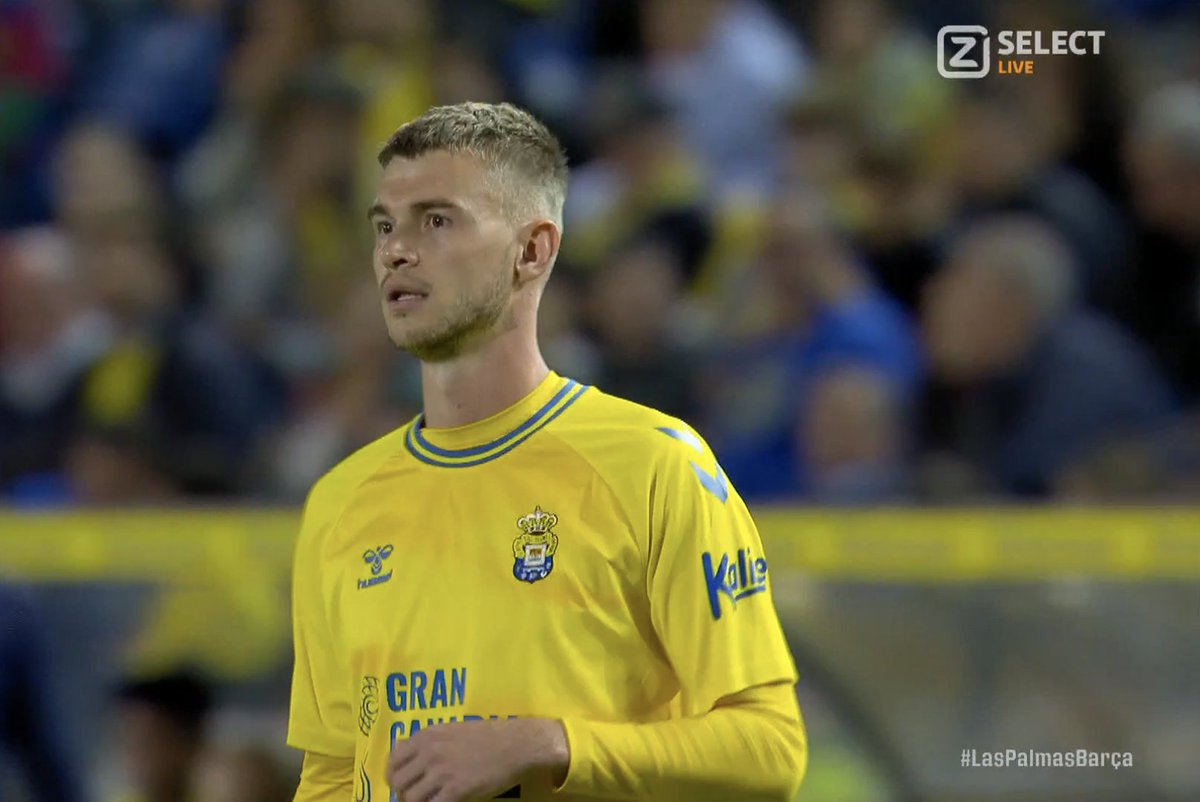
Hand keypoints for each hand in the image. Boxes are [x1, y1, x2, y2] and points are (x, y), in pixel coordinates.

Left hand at [388, 718, 568, 801]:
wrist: (516, 743)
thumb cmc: (487, 735)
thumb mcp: (451, 729)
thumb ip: (429, 740)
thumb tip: (406, 753)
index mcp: (426, 735)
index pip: (393, 760)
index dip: (394, 775)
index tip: (403, 782)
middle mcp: (429, 752)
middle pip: (398, 782)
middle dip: (403, 792)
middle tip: (415, 796)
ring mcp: (442, 772)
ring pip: (411, 798)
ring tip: (430, 801)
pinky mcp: (456, 790)